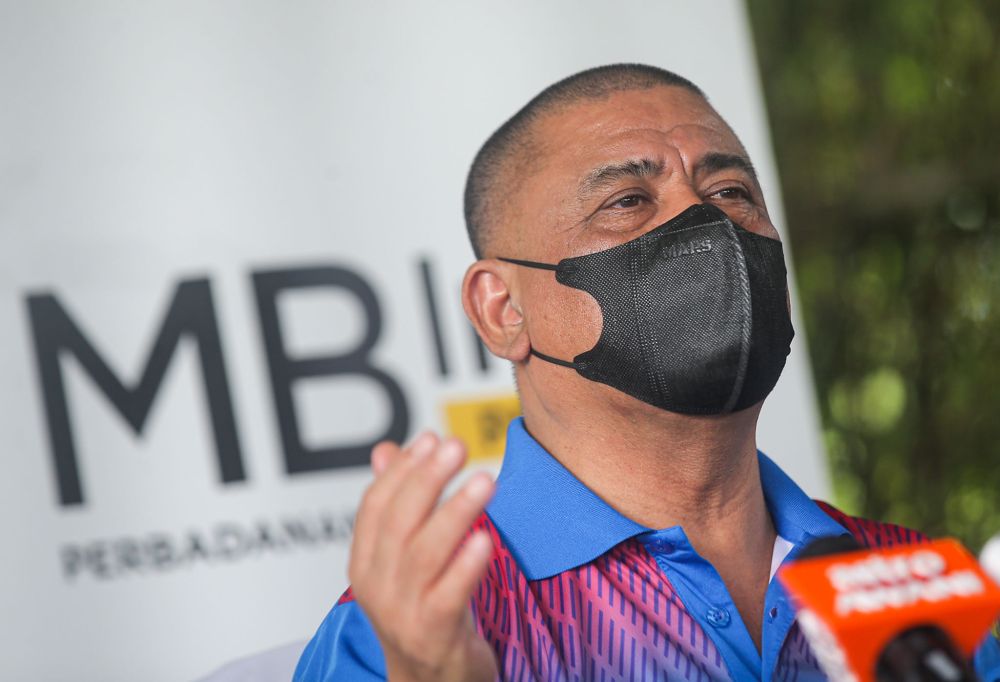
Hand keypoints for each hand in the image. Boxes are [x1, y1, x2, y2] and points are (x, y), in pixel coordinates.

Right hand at [348, 433, 497, 681]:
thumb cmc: (421, 613)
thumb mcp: (401, 561)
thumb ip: (395, 506)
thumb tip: (385, 451)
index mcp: (365, 563)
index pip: (376, 506)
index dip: (403, 470)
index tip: (431, 439)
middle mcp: (378, 587)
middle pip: (399, 522)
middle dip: (427, 479)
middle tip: (457, 447)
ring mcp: (403, 613)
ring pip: (425, 553)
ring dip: (455, 512)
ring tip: (484, 481)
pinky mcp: (434, 635)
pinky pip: (450, 594)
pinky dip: (466, 565)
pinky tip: (486, 539)